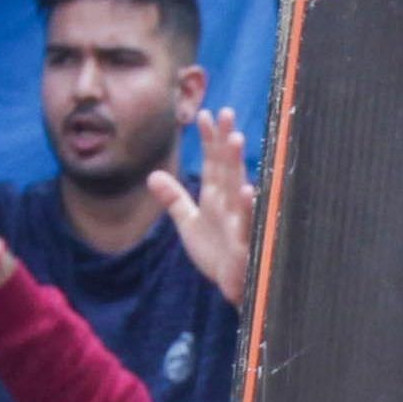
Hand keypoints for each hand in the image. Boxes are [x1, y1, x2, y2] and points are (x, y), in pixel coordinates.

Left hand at [149, 106, 255, 305]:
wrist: (235, 289)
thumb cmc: (219, 256)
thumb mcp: (190, 224)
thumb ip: (174, 199)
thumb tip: (153, 175)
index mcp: (217, 198)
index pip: (214, 162)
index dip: (209, 139)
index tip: (204, 114)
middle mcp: (230, 204)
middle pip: (227, 166)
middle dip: (225, 140)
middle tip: (225, 112)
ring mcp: (240, 221)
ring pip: (238, 187)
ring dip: (237, 164)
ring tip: (235, 139)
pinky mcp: (246, 242)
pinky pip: (248, 223)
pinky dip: (248, 208)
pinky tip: (248, 191)